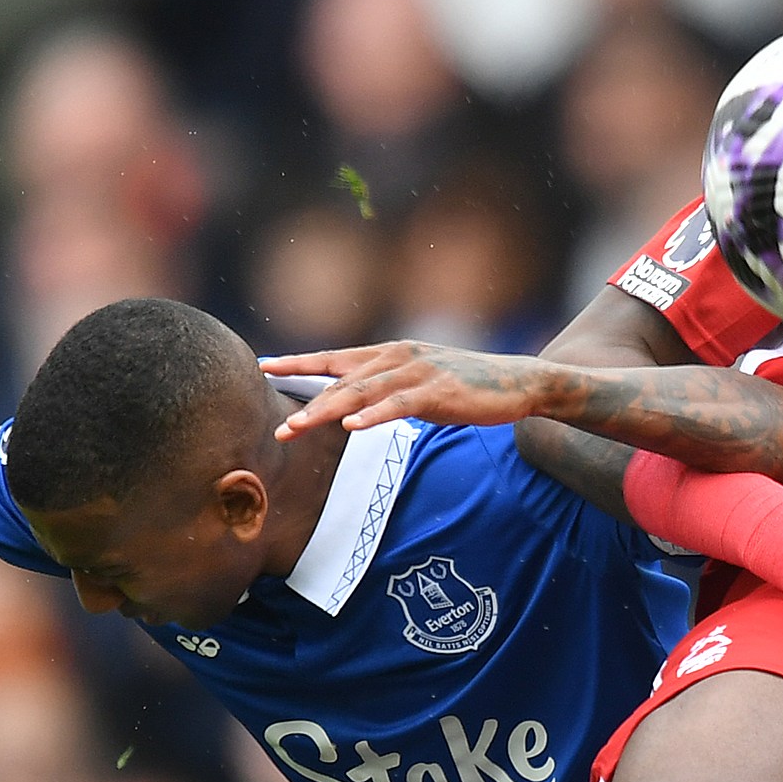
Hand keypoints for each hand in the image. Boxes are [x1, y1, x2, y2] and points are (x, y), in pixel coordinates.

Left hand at [263, 342, 560, 438]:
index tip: (264, 368)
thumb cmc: (468, 386)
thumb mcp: (420, 381)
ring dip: (327, 411)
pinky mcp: (439, 391)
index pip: (334, 358)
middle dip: (305, 401)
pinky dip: (374, 415)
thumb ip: (387, 388)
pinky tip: (352, 427)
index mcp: (390, 353)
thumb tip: (355, 406)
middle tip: (276, 424)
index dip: (299, 363)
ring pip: (362, 392)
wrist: (518, 381)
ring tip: (297, 427)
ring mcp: (418, 372)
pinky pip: (399, 405)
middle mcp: (398, 357)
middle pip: (341, 379)